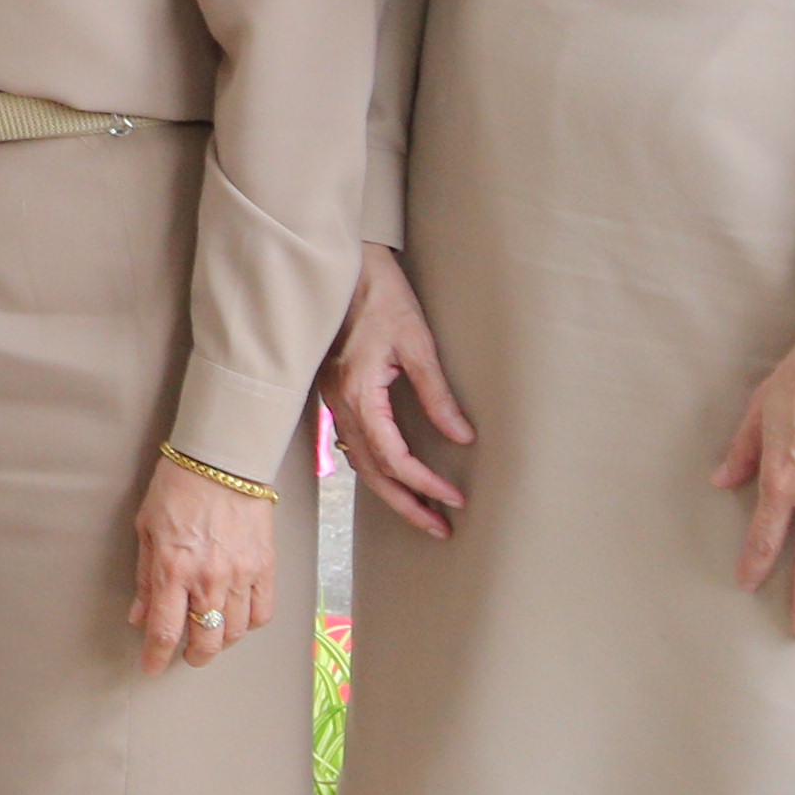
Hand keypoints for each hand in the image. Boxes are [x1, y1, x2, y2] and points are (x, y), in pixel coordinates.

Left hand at [132, 456, 275, 674]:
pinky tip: (236, 619)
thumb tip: (139, 616)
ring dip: (219, 642)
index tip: (151, 668)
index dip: (156, 656)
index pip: (165, 629)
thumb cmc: (176, 488)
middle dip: (193, 655)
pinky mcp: (265, 568)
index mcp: (174, 569)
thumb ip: (146, 577)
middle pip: (206, 639)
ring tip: (209, 636)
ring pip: (234, 632)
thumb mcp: (146, 529)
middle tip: (185, 654)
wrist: (221, 462)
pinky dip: (248, 624)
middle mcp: (209, 579)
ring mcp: (241, 575)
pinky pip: (261, 613)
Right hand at [320, 243, 471, 536]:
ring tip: (421, 511)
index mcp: (359, 393)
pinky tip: (391, 472)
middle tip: (440, 529)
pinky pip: (352, 442)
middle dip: (406, 504)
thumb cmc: (381, 296)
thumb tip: (461, 437)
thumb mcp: (417, 343)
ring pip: (359, 460)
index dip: (425, 484)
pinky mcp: (335, 391)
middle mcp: (340, 403)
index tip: (456, 500)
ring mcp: (333, 398)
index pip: (394, 458)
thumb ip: (437, 394)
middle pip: (372, 471)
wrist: (343, 265)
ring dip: (390, 490)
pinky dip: (373, 466)